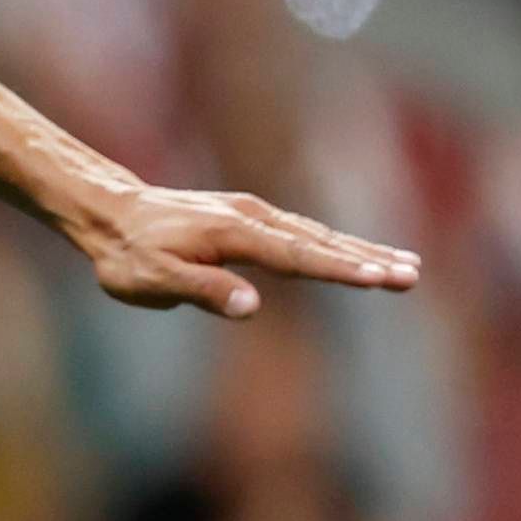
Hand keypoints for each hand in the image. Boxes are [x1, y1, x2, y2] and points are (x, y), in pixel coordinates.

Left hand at [73, 181, 421, 316]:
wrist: (108, 213)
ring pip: (317, 235)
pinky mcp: (249, 217)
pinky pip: (302, 231)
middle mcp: (251, 217)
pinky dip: (335, 243)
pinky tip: (358, 254)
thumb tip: (252, 306)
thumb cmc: (128, 254)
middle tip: (412, 276)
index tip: (378, 279)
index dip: (339, 271)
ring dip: (362, 251)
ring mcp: (253, 214)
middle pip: (319, 242)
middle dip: (368, 260)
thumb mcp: (154, 280)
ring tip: (405, 266)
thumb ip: (204, 290)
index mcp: (233, 233)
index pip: (297, 257)